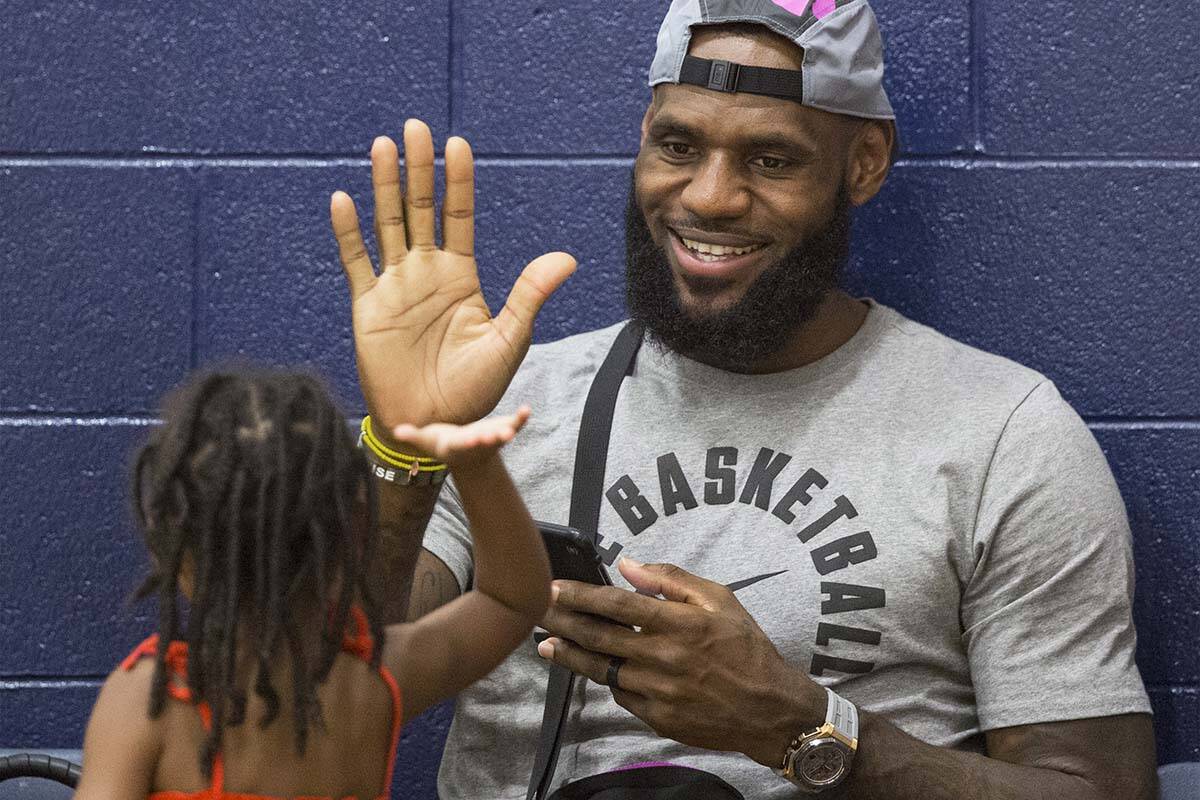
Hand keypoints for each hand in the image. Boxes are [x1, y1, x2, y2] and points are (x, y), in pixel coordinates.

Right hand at [330, 120, 575, 433]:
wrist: (437, 427)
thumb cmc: (475, 390)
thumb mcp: (508, 341)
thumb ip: (529, 297)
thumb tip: (566, 260)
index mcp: (461, 276)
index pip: (459, 216)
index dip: (457, 182)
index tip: (458, 145)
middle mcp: (426, 273)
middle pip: (420, 209)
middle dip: (418, 169)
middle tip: (416, 127)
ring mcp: (395, 287)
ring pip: (387, 225)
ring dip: (384, 186)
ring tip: (383, 145)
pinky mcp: (368, 309)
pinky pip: (356, 263)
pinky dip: (348, 233)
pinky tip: (344, 198)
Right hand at [389, 406, 529, 471]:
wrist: (468, 458)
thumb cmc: (443, 444)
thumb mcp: (427, 441)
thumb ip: (413, 436)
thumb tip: (396, 432)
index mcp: (457, 446)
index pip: (462, 444)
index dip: (467, 442)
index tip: (472, 438)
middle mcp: (476, 444)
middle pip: (484, 443)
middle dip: (490, 439)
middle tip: (498, 436)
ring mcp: (491, 438)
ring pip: (501, 436)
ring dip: (508, 432)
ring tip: (513, 429)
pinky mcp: (502, 430)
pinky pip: (514, 425)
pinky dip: (521, 420)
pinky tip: (527, 410)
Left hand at [537, 559, 826, 767]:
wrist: (769, 709)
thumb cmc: (746, 648)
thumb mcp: (720, 600)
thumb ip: (672, 580)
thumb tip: (628, 564)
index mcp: (678, 624)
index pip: (616, 605)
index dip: (580, 595)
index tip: (553, 587)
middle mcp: (662, 657)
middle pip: (598, 637)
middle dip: (562, 622)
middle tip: (535, 611)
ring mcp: (656, 691)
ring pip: (601, 670)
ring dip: (570, 656)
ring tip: (546, 645)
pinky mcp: (656, 717)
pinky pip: (621, 695)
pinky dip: (605, 679)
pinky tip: (592, 668)